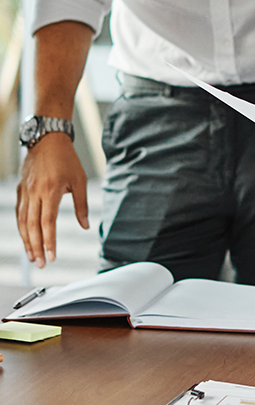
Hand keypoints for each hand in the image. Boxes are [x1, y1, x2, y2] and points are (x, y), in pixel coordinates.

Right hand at [16, 134, 88, 266]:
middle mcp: (35, 193)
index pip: (48, 222)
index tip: (52, 256)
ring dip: (26, 241)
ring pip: (23, 221)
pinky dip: (22, 227)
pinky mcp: (20, 190)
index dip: (49, 241)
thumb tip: (86, 226)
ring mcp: (25, 191)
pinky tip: (26, 238)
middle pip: (33, 226)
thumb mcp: (80, 180)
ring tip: (32, 256)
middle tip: (41, 263)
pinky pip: (19, 213)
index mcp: (51, 191)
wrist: (47, 140)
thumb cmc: (67, 160)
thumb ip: (82, 205)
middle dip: (36, 247)